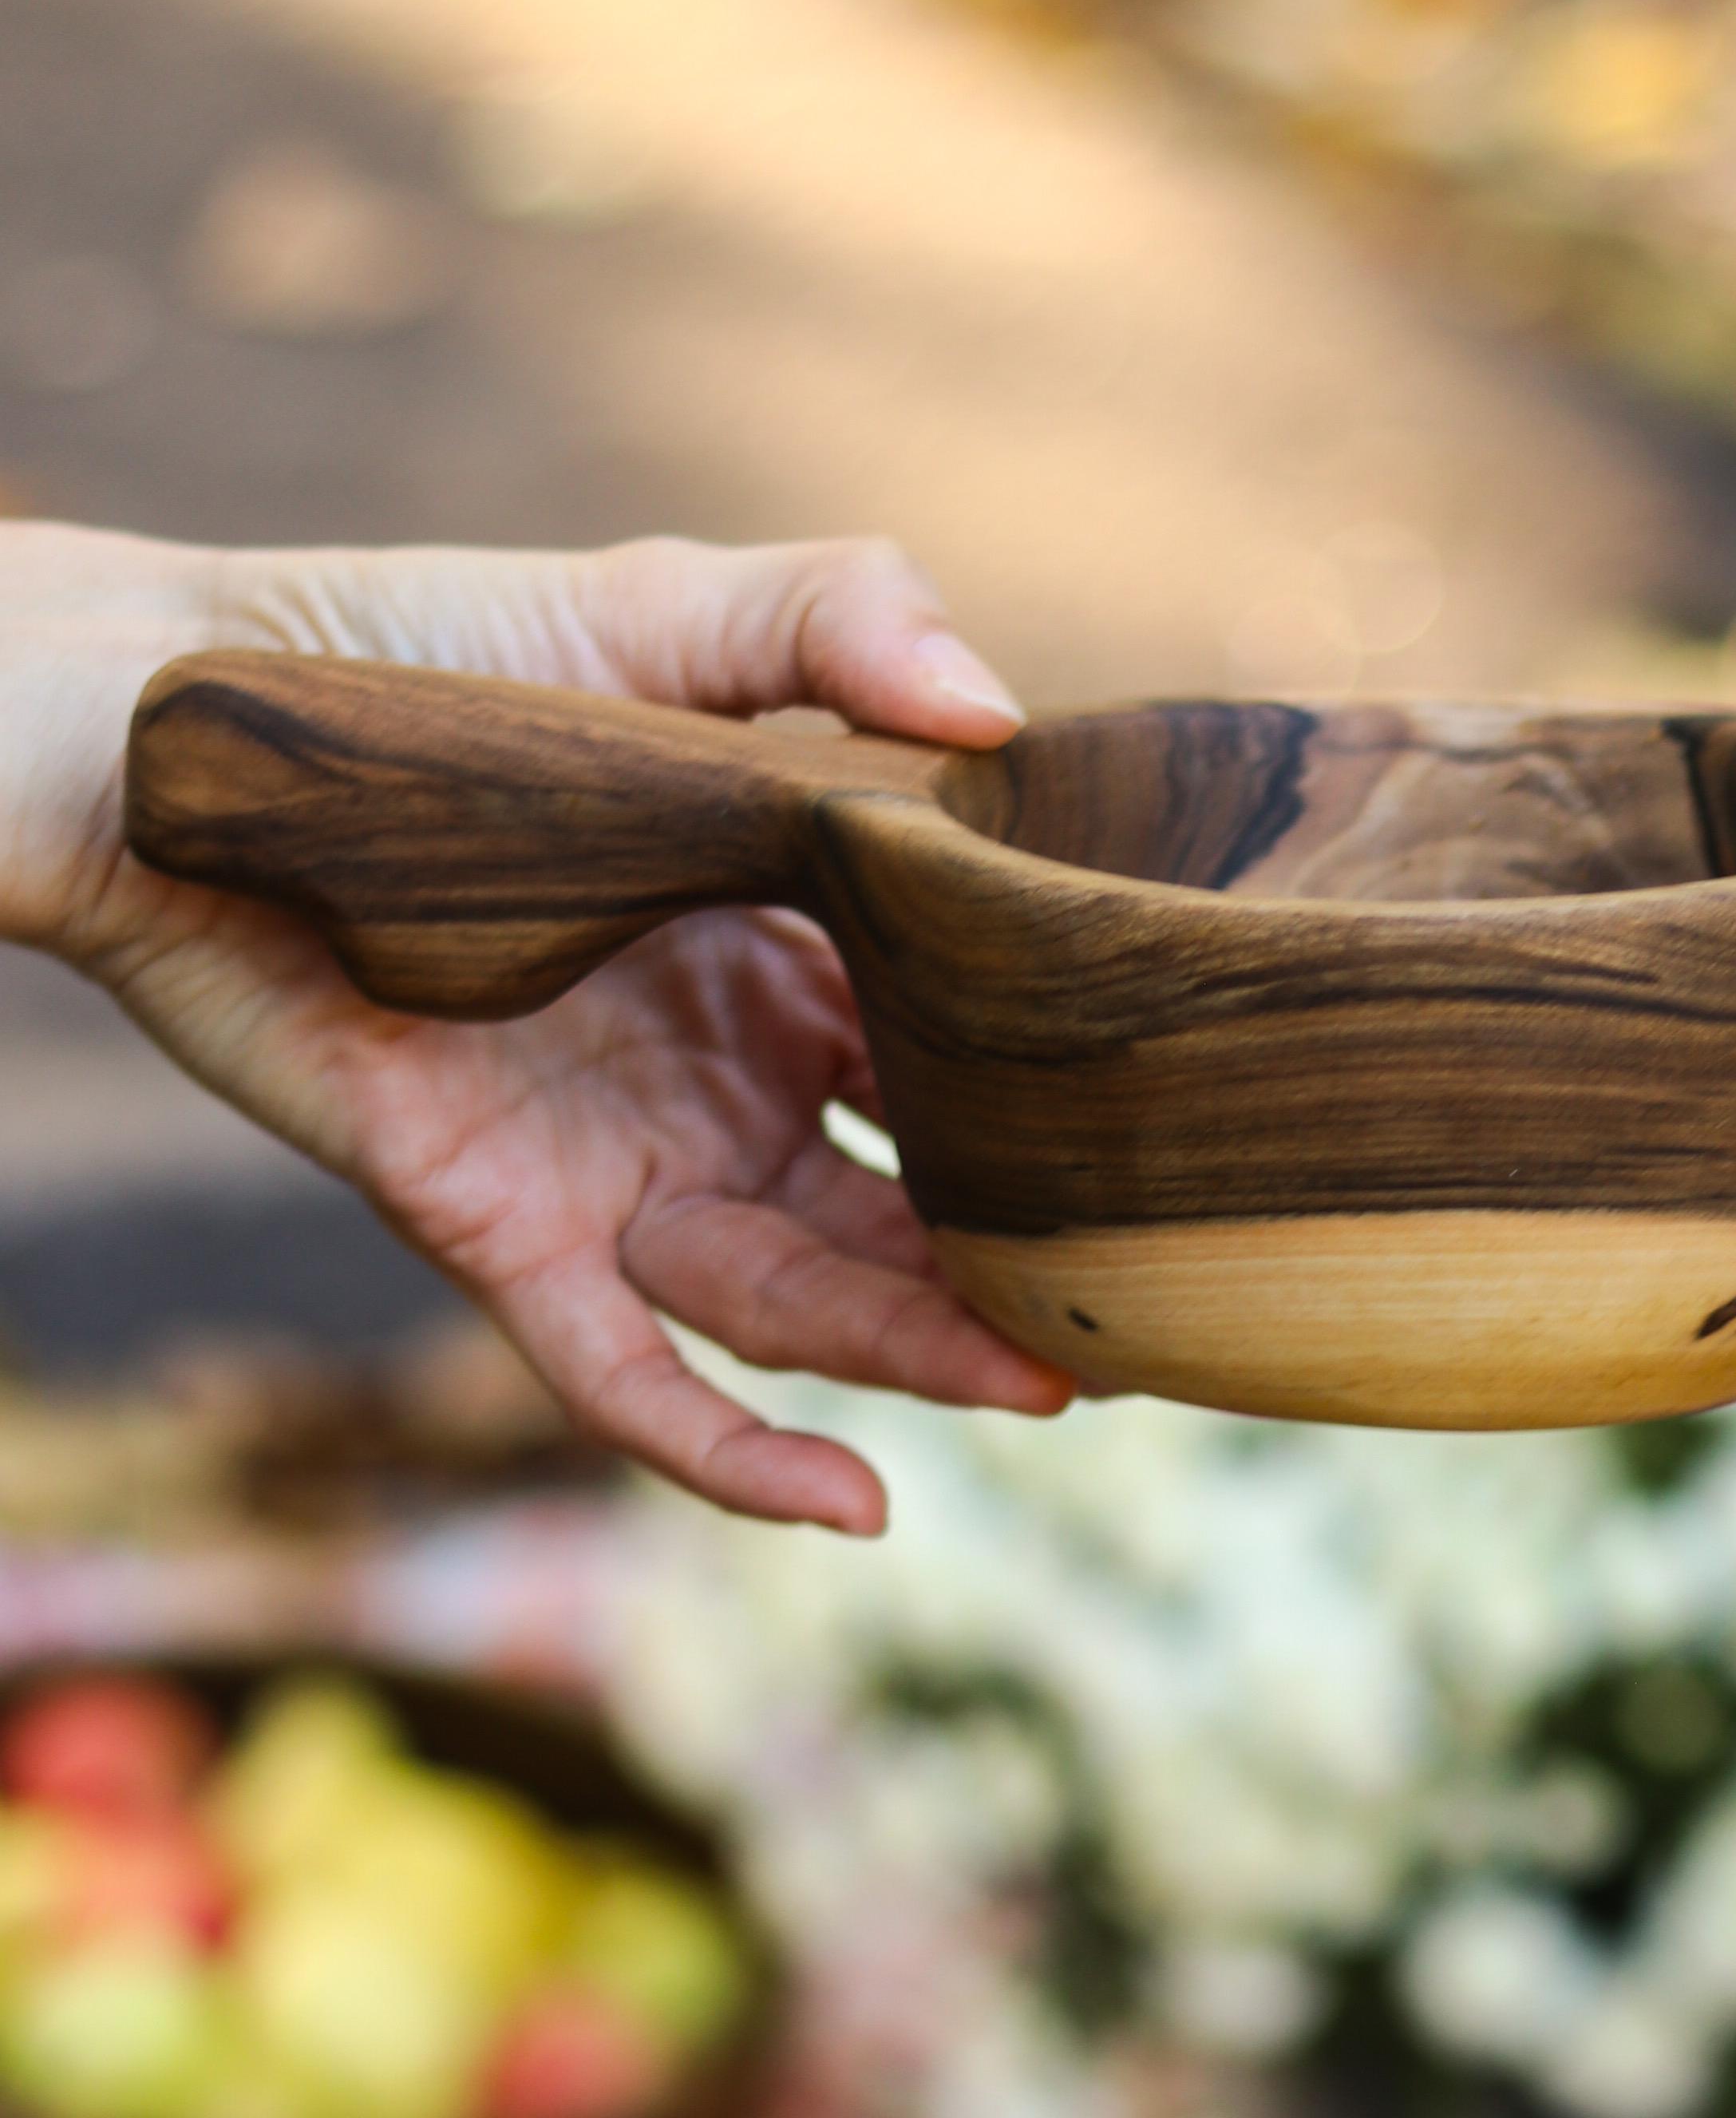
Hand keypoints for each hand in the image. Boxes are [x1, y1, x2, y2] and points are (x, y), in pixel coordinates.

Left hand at [4, 517, 1071, 1530]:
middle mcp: (710, 1078)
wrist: (176, 739)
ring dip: (917, 1352)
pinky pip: (631, 1382)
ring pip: (794, 1300)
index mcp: (771, 952)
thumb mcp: (647, 610)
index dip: (1052, 1105)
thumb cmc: (404, 658)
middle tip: (1141, 1312)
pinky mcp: (495, 1235)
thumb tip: (998, 706)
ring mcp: (610, 1169)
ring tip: (1045, 1380)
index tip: (1177, 1141)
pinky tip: (850, 1507)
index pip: (949, 1053)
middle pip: (895, 1205)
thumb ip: (829, 620)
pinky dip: (734, 1457)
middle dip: (1009, 1265)